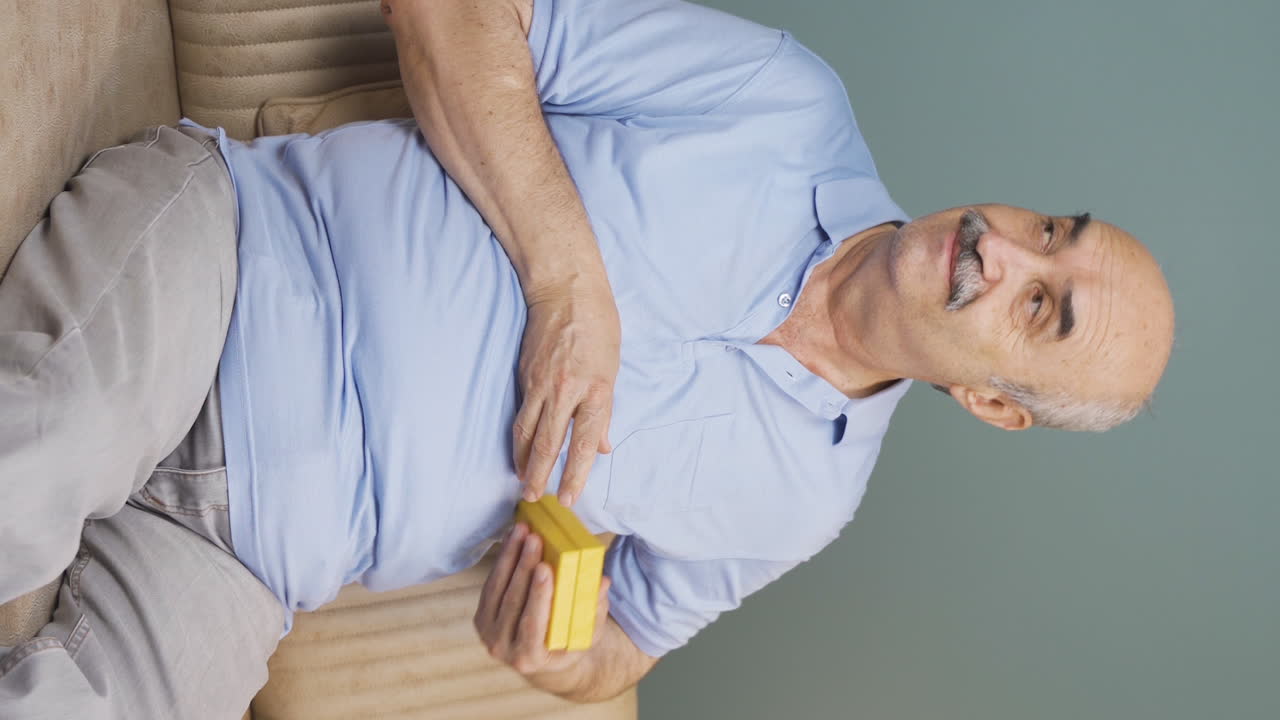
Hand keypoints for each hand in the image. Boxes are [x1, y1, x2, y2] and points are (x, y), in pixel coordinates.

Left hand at [474, 522, 612, 675]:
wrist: (541, 660)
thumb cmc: (568, 643)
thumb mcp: (586, 634)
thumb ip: (595, 609)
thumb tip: (603, 581)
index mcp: (530, 658)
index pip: (531, 625)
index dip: (538, 596)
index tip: (545, 567)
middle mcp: (502, 649)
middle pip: (512, 602)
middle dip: (523, 567)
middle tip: (534, 539)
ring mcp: (488, 633)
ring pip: (497, 589)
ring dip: (510, 556)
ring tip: (523, 530)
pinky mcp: (481, 616)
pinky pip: (491, 583)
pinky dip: (502, 559)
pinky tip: (512, 538)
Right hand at [513, 277, 619, 506]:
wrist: (566, 292)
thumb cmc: (598, 327)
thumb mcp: (612, 369)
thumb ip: (604, 411)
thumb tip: (602, 446)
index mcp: (596, 391)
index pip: (584, 443)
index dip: (575, 474)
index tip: (568, 497)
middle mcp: (567, 391)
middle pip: (550, 444)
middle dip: (540, 476)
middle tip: (534, 499)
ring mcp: (542, 384)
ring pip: (528, 432)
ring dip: (523, 461)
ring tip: (522, 481)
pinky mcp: (525, 376)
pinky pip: (521, 414)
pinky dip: (518, 437)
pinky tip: (518, 450)